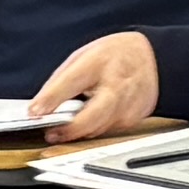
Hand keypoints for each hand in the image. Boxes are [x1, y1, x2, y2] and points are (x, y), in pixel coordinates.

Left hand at [29, 30, 161, 135]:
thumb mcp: (83, 55)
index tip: (35, 112)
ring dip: (80, 131)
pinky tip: (92, 118)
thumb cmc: (114, 55)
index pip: (71, 82)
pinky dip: (95, 128)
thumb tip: (40, 105)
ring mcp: (129, 104)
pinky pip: (108, 130)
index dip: (51, 99)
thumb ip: (61, 80)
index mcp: (99, 62)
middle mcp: (116, 84)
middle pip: (92, 115)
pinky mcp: (135, 118)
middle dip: (70, 128)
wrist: (154, 58)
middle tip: (51, 133)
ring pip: (99, 128)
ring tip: (66, 127)